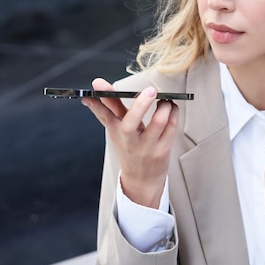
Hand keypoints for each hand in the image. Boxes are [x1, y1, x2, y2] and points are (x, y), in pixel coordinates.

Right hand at [82, 78, 178, 208]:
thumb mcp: (117, 131)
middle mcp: (129, 140)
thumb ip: (110, 111)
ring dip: (164, 107)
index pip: (104, 115)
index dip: (99, 101)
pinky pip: (171, 128)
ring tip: (165, 100)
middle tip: (150, 91)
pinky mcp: (162, 150)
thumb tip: (90, 98)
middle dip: (141, 105)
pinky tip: (172, 108)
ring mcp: (146, 147)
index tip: (97, 85)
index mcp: (116, 132)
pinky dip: (174, 113)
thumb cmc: (130, 149)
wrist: (141, 180)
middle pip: (131, 123)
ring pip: (158, 123)